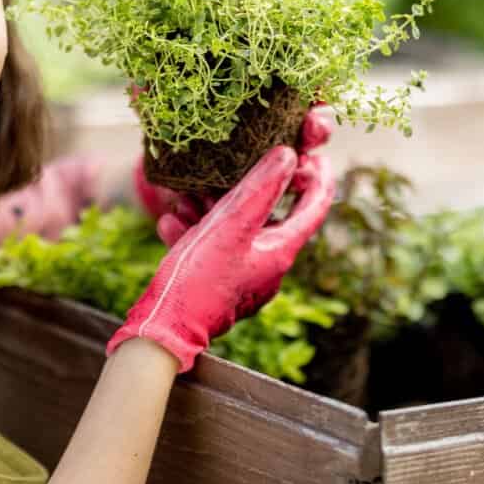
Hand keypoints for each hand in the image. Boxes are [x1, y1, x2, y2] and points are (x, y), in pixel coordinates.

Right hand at [108, 145, 335, 371]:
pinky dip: (196, 232)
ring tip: (186, 195)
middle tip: (230, 168)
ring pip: (236, 231)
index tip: (314, 154)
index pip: (314, 207)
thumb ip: (260, 189)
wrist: (165, 330)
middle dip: (246, 188)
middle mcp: (269, 267)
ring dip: (211, 209)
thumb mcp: (230, 226)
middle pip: (270, 216)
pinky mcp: (220, 285)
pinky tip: (171, 222)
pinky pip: (215, 249)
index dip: (318, 177)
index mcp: (281, 252)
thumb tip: (289, 155)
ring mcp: (245, 278)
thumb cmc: (200, 279)